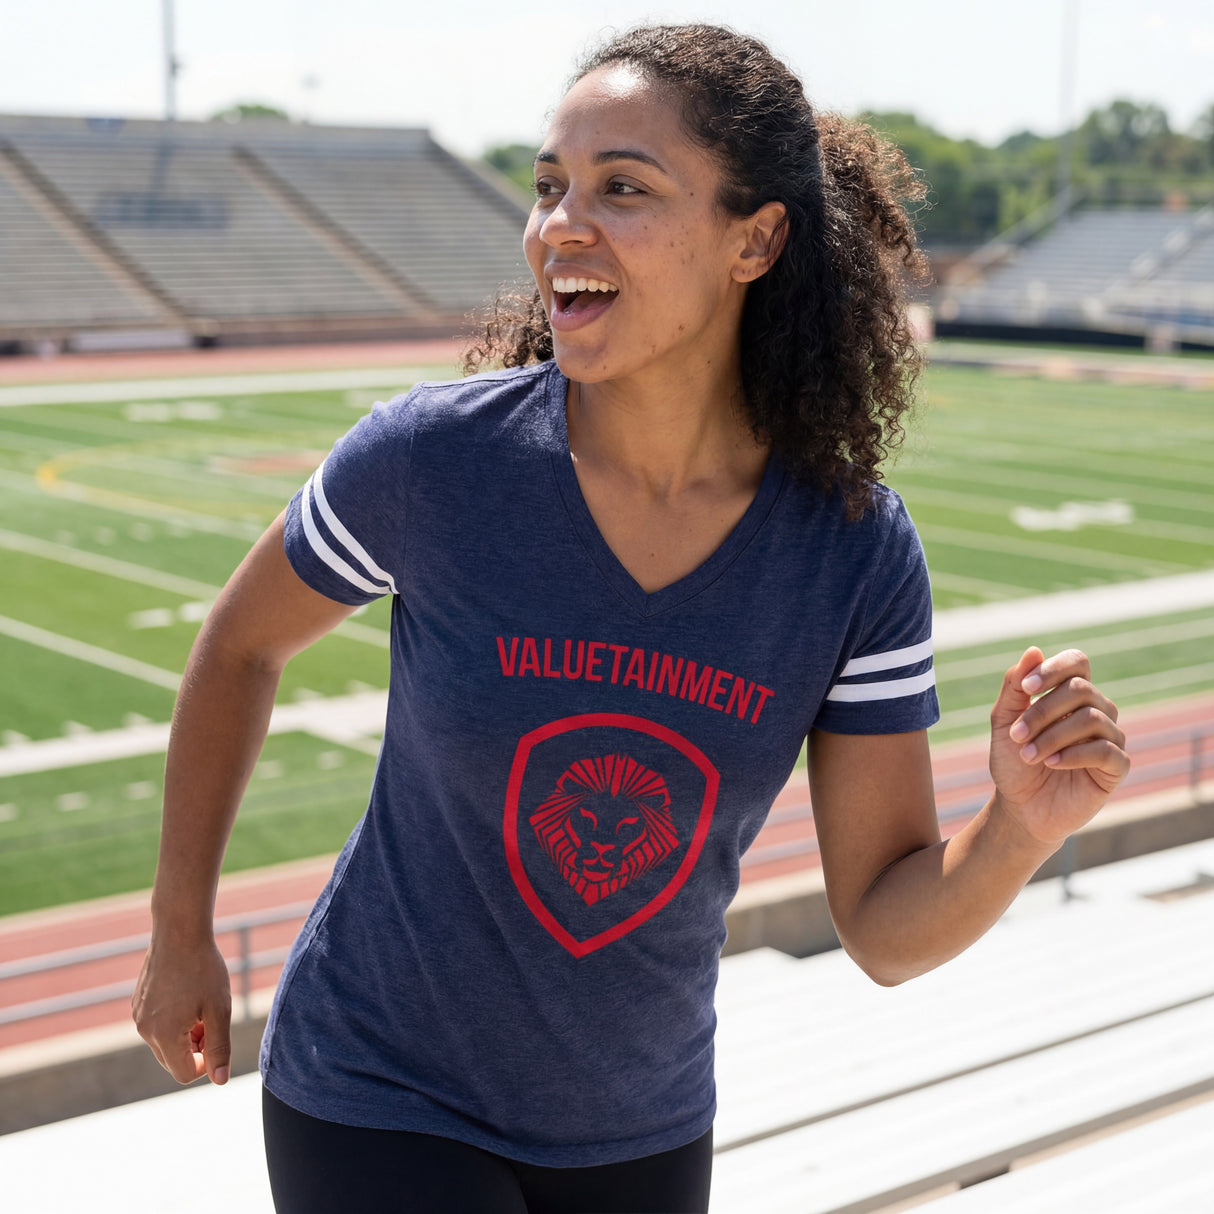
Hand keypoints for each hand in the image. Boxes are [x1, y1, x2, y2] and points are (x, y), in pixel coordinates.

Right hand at [131, 933, 232, 1084]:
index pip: (185, 1074)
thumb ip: (220, 1047)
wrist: (179, 931)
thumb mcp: (219, 1009)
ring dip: (185, 1034)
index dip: (207, 1063)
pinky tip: (187, 993)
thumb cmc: (204, 968)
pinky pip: (157, 1025)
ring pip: (165, 1043)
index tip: (217, 1037)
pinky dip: (174, 1020)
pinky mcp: (138, 1003)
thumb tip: (220, 1081)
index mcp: (163, 1035)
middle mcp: (144, 1030)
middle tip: (211, 1017)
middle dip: (195, 1048)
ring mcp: (137, 1016)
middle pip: (173, 1061)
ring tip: (200, 1004)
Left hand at [988, 647, 1129, 845]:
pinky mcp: (1116, 767)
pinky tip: (1051, 764)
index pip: (1078, 661)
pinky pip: (1107, 751)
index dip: (1055, 668)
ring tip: (1028, 755)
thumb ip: (1014, 687)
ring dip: (1052, 736)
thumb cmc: (1013, 761)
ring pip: (1092, 719)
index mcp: (1070, 695)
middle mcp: (1096, 710)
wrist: (1020, 807)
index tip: (1026, 686)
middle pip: (1081, 689)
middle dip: (1042, 711)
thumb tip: (1033, 650)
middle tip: (1016, 735)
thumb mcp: (1004, 721)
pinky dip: (1074, 754)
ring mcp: (1110, 738)